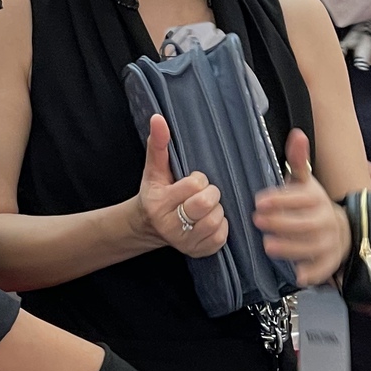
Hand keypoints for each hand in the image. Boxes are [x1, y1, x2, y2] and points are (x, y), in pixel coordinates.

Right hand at [131, 114, 227, 255]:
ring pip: (216, 219)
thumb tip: (158, 118)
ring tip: (204, 208)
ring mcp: (184, 242)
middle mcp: (169, 226)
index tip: (190, 183)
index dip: (197, 180)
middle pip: (206, 203)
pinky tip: (208, 220)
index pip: (194, 185)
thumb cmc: (156, 193)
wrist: (149, 226)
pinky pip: (221, 235)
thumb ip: (158, 144)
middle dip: (210, 194)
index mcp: (158, 203)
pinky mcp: (197, 251)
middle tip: (202, 194)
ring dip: (216, 210)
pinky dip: (220, 225)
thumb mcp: (154, 169)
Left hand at [254, 129, 350, 286]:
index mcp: (317, 198)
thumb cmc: (313, 204)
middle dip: (282, 222)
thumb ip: (297, 160)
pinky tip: (297, 274)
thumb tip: (297, 133)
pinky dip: (312, 272)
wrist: (341, 229)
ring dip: (291, 247)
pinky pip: (323, 268)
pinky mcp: (330, 260)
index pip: (302, 198)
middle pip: (306, 223)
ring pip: (313, 246)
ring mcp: (329, 241)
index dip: (281, 199)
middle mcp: (325, 219)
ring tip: (268, 246)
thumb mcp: (305, 181)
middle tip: (258, 221)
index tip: (260, 201)